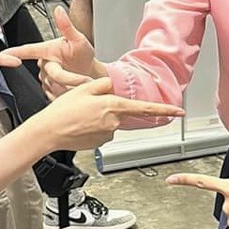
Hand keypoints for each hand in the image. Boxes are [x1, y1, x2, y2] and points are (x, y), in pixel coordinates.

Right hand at [1, 4, 102, 98]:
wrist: (89, 72)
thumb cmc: (82, 54)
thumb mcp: (79, 38)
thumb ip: (67, 26)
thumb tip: (59, 10)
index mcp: (46, 50)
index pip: (27, 50)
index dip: (14, 52)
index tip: (3, 54)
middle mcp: (43, 64)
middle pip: (52, 74)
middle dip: (69, 78)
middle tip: (85, 80)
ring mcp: (45, 79)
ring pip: (54, 86)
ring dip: (69, 87)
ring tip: (82, 81)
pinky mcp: (49, 91)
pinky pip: (54, 95)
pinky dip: (67, 93)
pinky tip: (74, 88)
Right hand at [40, 76, 181, 151]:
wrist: (49, 131)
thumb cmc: (63, 111)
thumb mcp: (84, 88)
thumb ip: (104, 85)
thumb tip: (113, 86)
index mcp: (113, 106)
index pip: (146, 108)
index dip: (165, 110)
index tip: (179, 112)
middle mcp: (113, 122)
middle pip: (120, 112)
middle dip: (108, 108)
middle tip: (86, 108)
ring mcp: (107, 134)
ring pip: (110, 122)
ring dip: (99, 118)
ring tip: (79, 116)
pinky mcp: (99, 143)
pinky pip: (102, 132)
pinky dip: (93, 128)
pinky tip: (80, 125)